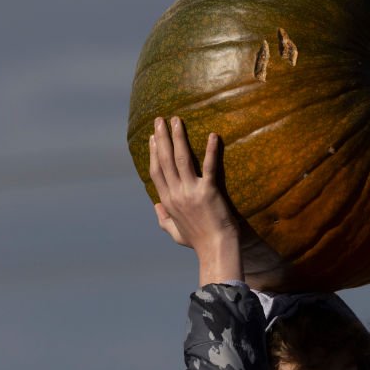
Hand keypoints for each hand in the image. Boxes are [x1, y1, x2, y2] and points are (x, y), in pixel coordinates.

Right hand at [149, 116, 242, 284]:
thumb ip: (164, 219)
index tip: (153, 138)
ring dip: (178, 137)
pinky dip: (211, 150)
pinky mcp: (209, 191)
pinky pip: (209, 166)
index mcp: (168, 202)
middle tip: (159, 120)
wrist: (216, 249)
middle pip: (165, 160)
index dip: (154, 152)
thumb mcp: (175, 233)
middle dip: (161, 138)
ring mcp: (191, 192)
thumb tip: (156, 207)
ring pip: (181, 158)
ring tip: (176, 120)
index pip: (156, 171)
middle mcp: (176, 194)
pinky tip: (213, 135)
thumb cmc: (199, 242)